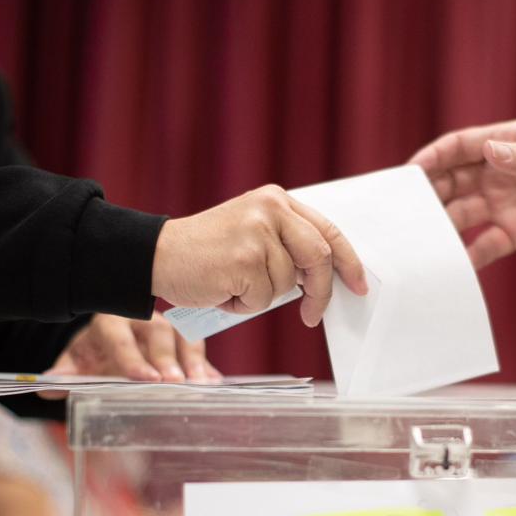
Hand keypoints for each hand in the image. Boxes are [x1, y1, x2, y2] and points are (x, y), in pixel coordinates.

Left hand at [43, 312, 221, 396]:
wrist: (109, 344)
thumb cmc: (94, 353)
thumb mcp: (76, 362)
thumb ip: (64, 374)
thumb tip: (48, 385)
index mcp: (111, 321)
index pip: (120, 337)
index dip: (133, 359)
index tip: (145, 379)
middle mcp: (142, 320)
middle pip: (159, 334)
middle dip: (168, 360)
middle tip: (175, 383)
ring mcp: (167, 329)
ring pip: (185, 337)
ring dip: (194, 362)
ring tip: (201, 385)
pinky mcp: (184, 343)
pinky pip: (199, 351)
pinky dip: (208, 368)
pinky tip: (215, 384)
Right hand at [151, 185, 367, 326]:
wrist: (157, 255)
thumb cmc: (205, 253)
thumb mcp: (252, 235)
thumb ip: (287, 246)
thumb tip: (321, 279)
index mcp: (276, 200)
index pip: (327, 230)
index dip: (348, 261)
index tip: (358, 285)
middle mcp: (270, 210)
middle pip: (319, 256)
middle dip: (319, 292)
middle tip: (311, 315)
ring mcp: (257, 233)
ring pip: (287, 284)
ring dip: (262, 297)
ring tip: (233, 284)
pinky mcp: (243, 260)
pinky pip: (262, 299)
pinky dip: (243, 305)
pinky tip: (222, 289)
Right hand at [409, 120, 515, 268]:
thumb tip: (490, 153)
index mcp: (508, 143)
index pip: (459, 147)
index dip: (432, 159)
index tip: (408, 174)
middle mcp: (500, 172)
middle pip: (452, 182)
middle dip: (428, 196)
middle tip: (405, 215)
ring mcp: (505, 204)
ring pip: (463, 214)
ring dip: (442, 227)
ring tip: (421, 244)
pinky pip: (484, 244)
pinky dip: (468, 255)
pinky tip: (454, 266)